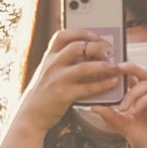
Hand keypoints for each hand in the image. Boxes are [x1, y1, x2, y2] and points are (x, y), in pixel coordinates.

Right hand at [0, 35, 128, 147]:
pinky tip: (112, 82)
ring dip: (103, 65)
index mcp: (48, 57)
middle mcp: (52, 65)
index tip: (95, 35)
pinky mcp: (64, 95)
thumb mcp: (47, 72)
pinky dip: (102, 84)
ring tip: (115, 67)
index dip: (80, 32)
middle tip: (109, 51)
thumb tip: (87, 54)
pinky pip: (87, 87)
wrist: (31, 115)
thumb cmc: (43, 93)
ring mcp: (58, 80)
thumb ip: (62, 61)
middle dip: (96, 47)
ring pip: (84, 67)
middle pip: (77, 47)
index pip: (62, 35)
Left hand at [105, 63, 146, 147]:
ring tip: (123, 109)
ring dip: (132, 94)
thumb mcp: (123, 127)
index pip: (132, 77)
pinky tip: (134, 112)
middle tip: (115, 68)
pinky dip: (142, 102)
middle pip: (142, 72)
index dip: (121, 71)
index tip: (107, 69)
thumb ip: (111, 116)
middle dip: (129, 67)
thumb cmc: (145, 139)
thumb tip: (95, 106)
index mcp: (141, 97)